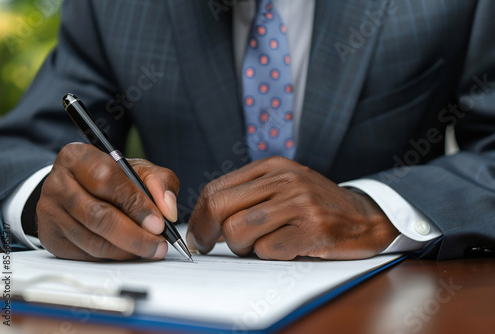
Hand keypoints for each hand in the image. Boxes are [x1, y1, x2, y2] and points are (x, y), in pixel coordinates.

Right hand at [37, 143, 179, 260]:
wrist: (81, 188)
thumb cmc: (112, 178)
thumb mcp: (139, 170)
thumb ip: (159, 182)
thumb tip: (168, 208)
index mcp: (78, 157)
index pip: (106, 180)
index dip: (136, 204)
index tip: (159, 223)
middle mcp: (58, 182)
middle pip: (98, 215)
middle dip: (135, 235)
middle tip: (158, 245)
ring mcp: (50, 211)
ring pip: (92, 240)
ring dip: (126, 250)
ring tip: (149, 249)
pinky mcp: (50, 236)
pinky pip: (85, 254)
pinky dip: (112, 257)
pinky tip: (128, 251)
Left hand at [187, 156, 397, 259]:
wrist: (365, 218)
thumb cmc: (317, 205)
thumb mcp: (284, 186)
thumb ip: (250, 194)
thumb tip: (207, 220)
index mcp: (272, 166)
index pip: (217, 188)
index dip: (199, 215)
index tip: (198, 233)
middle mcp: (284, 179)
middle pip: (220, 206)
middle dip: (205, 231)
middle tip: (206, 245)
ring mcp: (299, 202)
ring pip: (237, 229)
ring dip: (240, 246)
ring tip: (257, 245)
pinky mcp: (312, 229)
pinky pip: (266, 249)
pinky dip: (267, 255)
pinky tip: (284, 248)